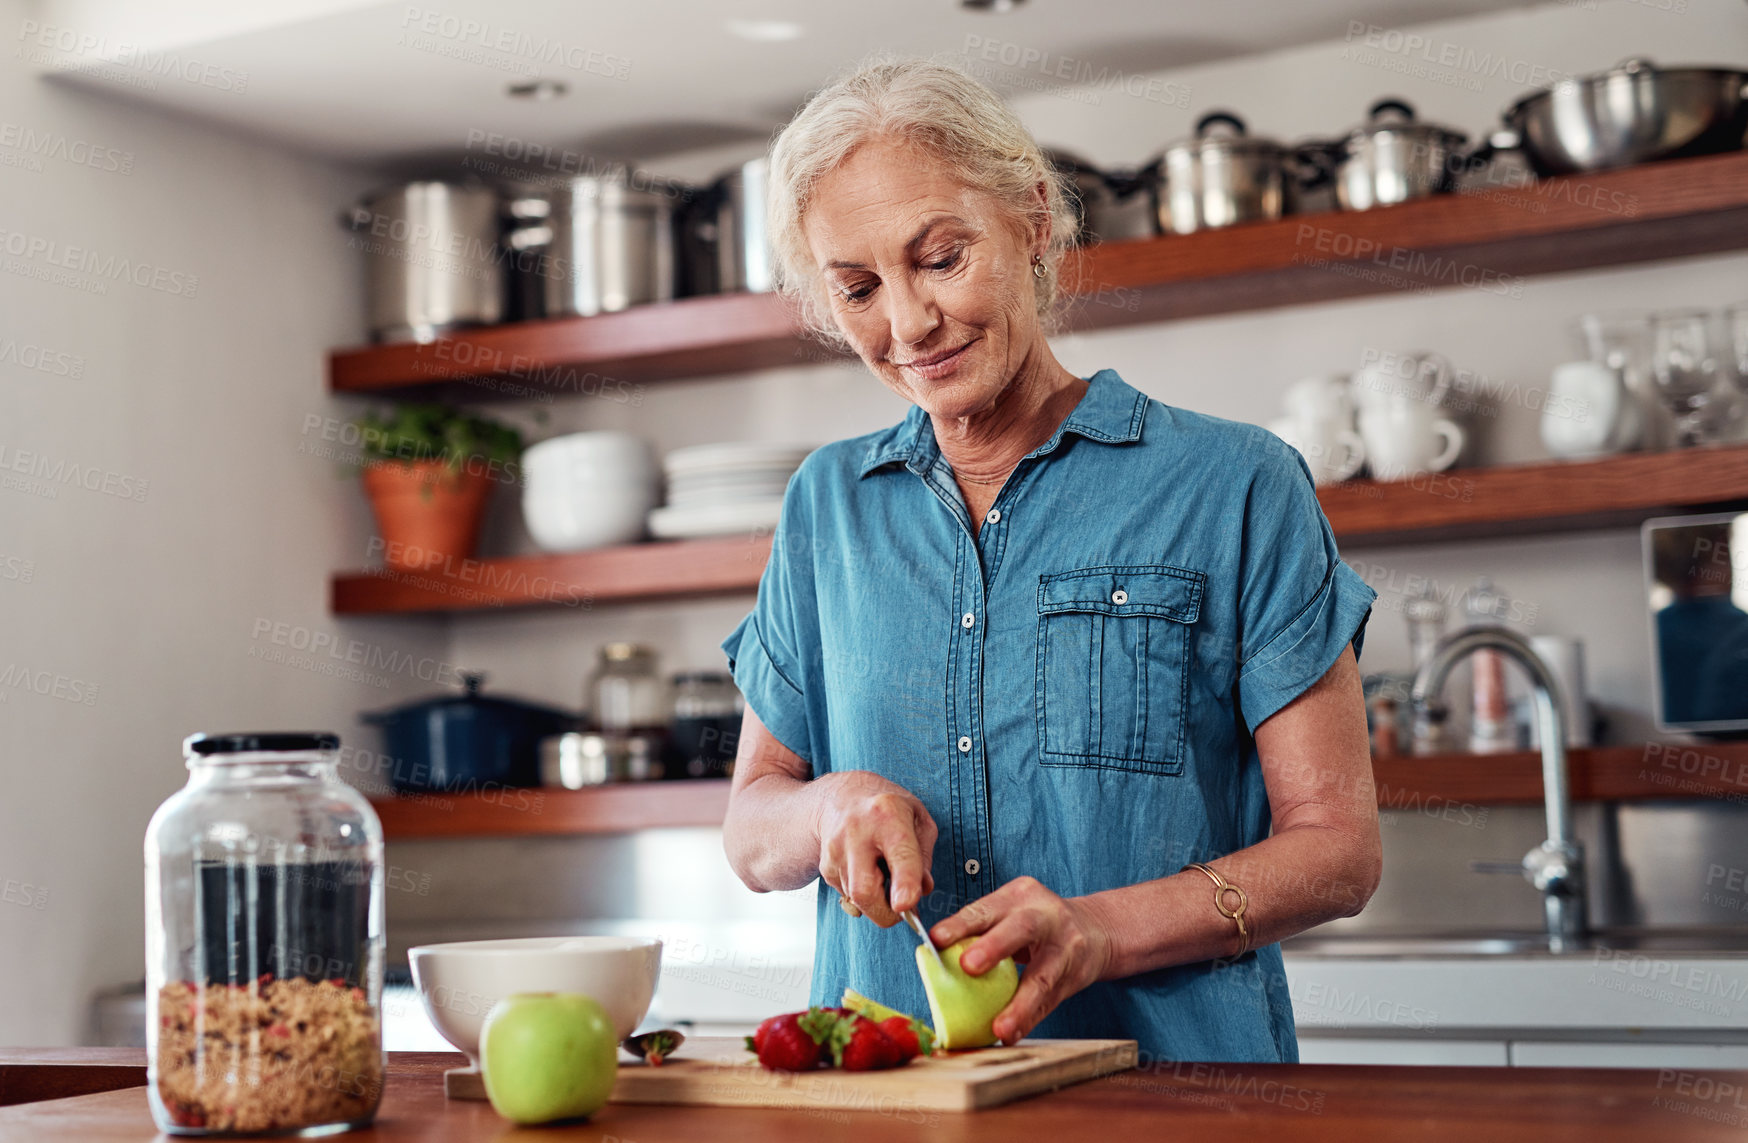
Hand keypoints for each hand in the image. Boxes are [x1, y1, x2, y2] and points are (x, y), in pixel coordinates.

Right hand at [814, 770, 937, 927]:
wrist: (841, 797)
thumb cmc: (889, 809)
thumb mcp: (919, 819)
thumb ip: (924, 857)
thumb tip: (922, 891)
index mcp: (888, 814)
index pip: (899, 855)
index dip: (904, 883)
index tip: (906, 904)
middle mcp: (857, 831)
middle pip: (864, 890)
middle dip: (885, 914)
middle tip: (902, 910)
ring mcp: (835, 849)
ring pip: (856, 898)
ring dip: (876, 900)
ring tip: (883, 872)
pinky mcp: (825, 866)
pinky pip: (847, 895)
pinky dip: (862, 894)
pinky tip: (866, 870)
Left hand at [929, 876, 1112, 1042]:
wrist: (1096, 929)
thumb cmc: (1038, 922)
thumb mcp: (1013, 911)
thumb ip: (981, 929)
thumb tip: (934, 955)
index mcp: (1019, 895)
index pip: (986, 908)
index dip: (961, 924)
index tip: (936, 939)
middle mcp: (1045, 916)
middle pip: (1021, 928)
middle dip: (994, 947)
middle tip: (968, 966)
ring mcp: (1065, 946)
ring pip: (1042, 976)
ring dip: (1020, 1005)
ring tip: (1000, 1028)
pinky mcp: (1075, 975)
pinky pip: (1050, 1001)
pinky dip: (1030, 1019)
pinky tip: (1013, 1034)